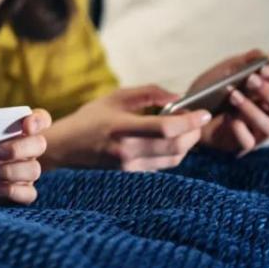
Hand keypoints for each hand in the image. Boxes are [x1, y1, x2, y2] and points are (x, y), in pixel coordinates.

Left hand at [0, 106, 50, 204]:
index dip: (37, 120)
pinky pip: (29, 193)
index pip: (40, 119)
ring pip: (34, 170)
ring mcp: (27, 171)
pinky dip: (12, 191)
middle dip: (18, 148)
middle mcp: (28, 150)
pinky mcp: (22, 192)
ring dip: (10, 171)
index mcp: (19, 130)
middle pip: (39, 144)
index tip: (26, 125)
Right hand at [41, 86, 209, 171]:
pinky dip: (174, 153)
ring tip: (185, 129)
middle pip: (177, 146)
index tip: (203, 112)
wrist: (65, 148)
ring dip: (187, 144)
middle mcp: (128, 151)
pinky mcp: (132, 174)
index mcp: (122, 128)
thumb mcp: (115, 97)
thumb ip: (148, 93)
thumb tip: (178, 97)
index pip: (166, 128)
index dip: (190, 121)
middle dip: (194, 133)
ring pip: (175, 159)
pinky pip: (164, 166)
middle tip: (197, 120)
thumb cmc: (89, 119)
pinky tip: (169, 141)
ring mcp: (130, 166)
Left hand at [196, 49, 268, 155]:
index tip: (263, 70)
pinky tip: (229, 118)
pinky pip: (249, 141)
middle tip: (250, 80)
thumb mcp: (224, 72)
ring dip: (253, 109)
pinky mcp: (242, 144)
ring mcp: (258, 133)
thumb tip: (264, 55)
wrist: (187, 111)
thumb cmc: (213, 91)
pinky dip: (240, 128)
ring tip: (233, 95)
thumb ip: (243, 62)